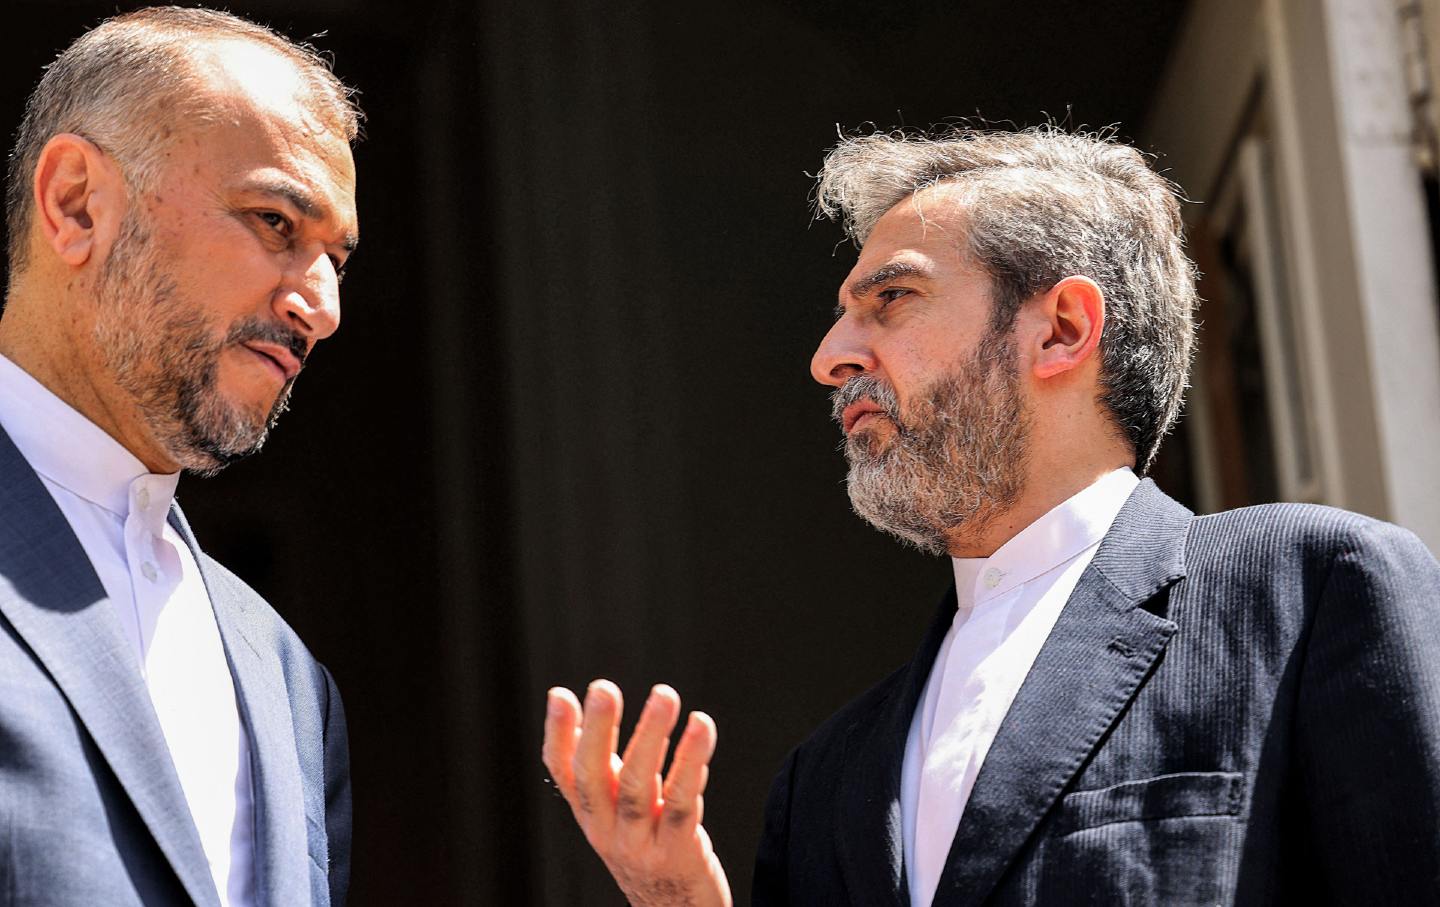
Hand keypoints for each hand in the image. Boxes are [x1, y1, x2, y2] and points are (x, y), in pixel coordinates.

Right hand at [542, 680, 731, 906]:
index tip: (560, 695)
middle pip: (593, 778)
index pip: (564, 773)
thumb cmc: (646, 845)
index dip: (558, 735)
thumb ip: (604, 762)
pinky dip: (691, 761)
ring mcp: (639, 843)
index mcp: (590, 813)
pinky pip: (682, 802)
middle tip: (603, 687)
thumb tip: (569, 701)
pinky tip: (701, 728)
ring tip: (665, 695)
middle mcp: (605, 830)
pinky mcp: (676, 851)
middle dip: (598, 731)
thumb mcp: (616, 807)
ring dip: (650, 736)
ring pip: (638, 788)